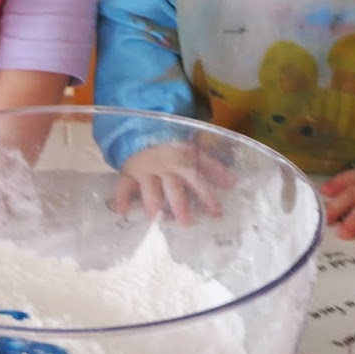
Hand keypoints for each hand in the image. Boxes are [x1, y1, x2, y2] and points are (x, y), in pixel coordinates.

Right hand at [111, 141, 235, 225]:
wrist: (146, 130)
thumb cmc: (174, 147)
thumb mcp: (195, 153)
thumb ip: (213, 168)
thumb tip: (233, 184)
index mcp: (183, 163)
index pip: (197, 180)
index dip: (207, 196)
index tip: (217, 214)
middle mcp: (165, 168)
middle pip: (173, 187)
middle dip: (179, 204)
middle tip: (186, 223)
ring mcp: (147, 171)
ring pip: (150, 187)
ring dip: (151, 201)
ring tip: (153, 218)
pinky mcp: (130, 172)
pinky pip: (124, 184)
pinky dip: (121, 197)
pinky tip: (121, 210)